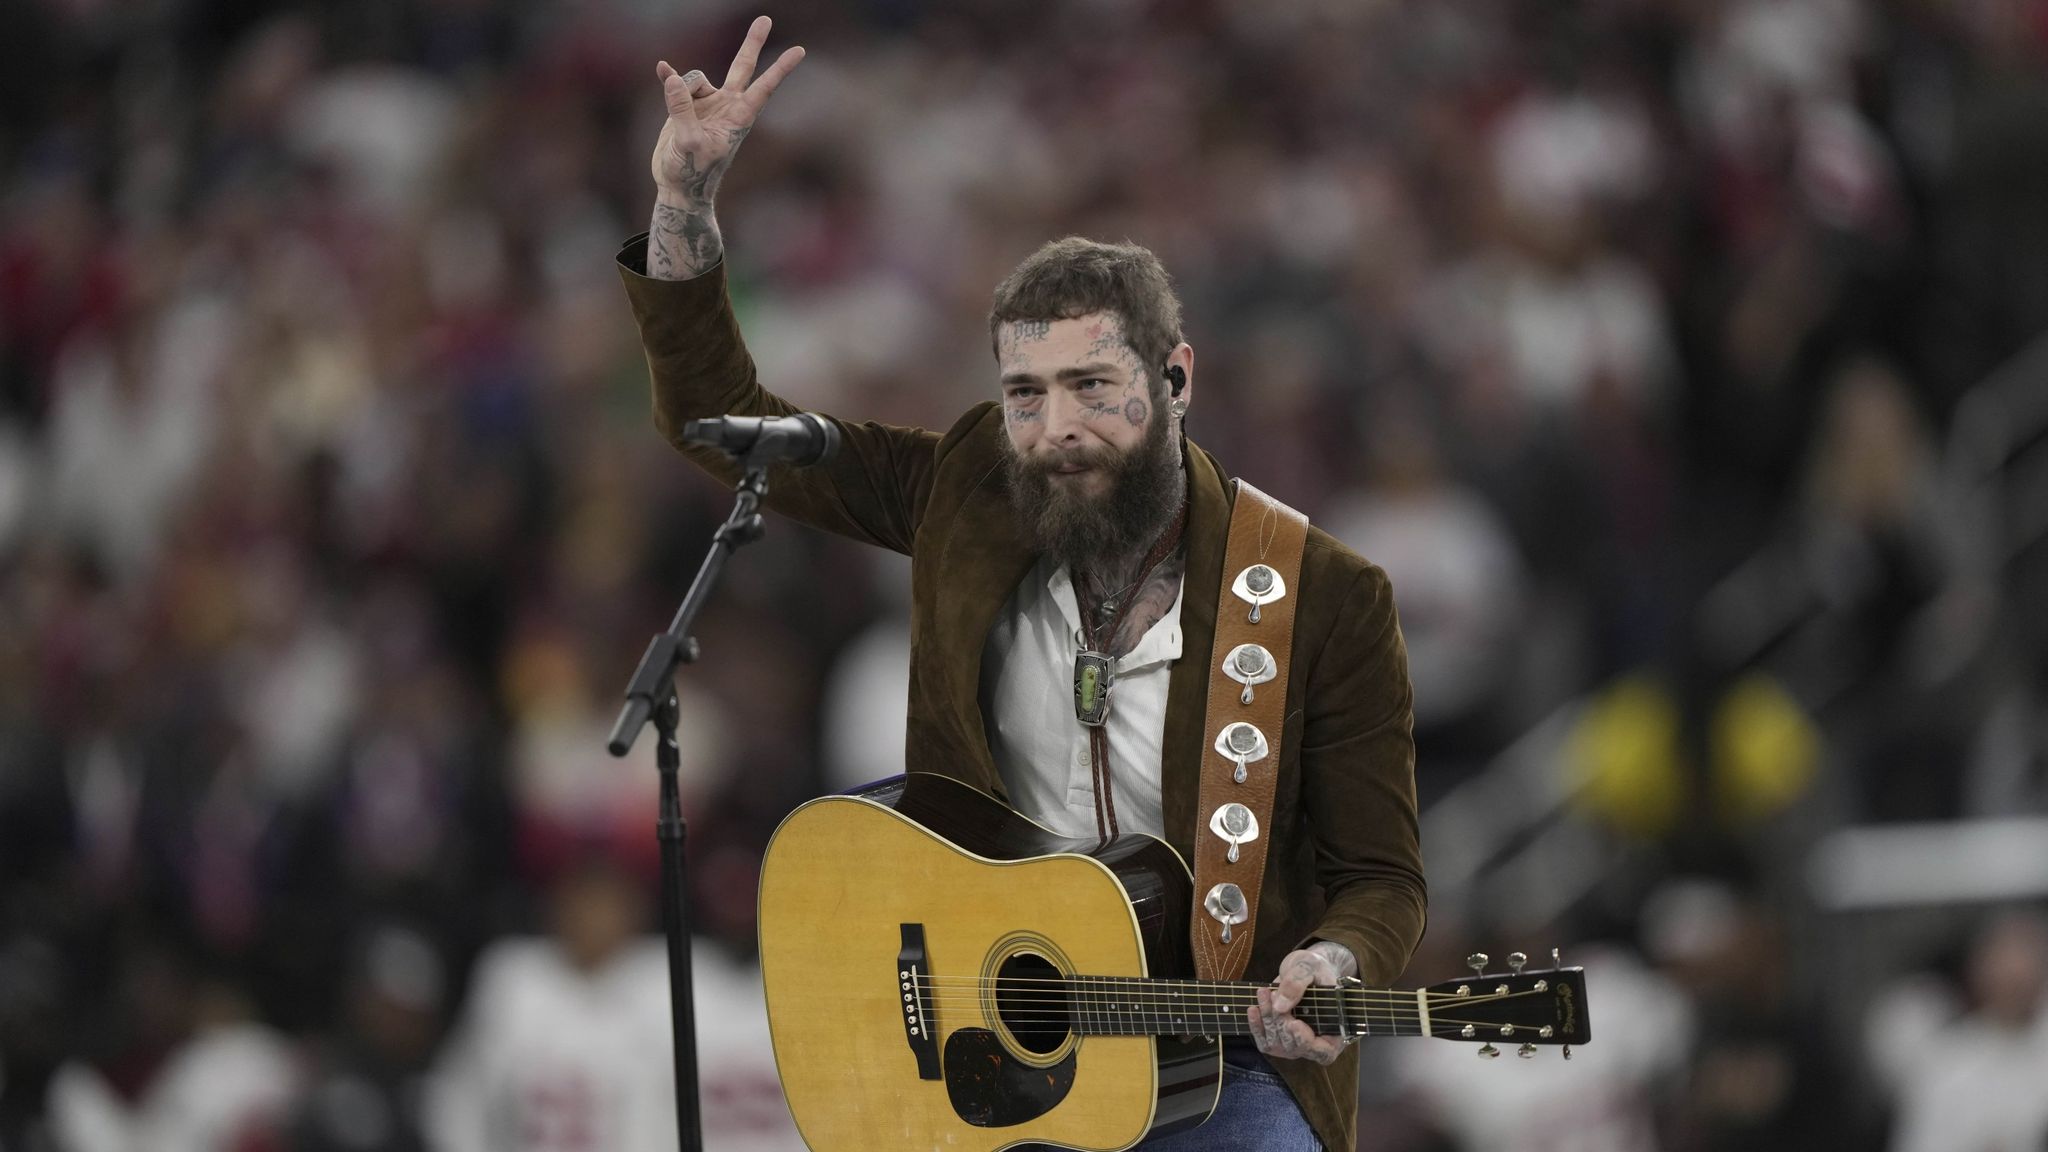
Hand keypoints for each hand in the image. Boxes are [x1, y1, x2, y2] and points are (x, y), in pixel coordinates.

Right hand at [650, 15, 804, 202]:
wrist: (679, 187)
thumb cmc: (692, 173)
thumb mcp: (687, 143)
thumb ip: (681, 110)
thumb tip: (673, 77)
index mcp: (738, 117)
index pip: (763, 88)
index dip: (780, 69)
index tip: (800, 50)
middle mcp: (726, 106)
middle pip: (742, 67)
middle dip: (752, 43)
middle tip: (765, 19)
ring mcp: (706, 104)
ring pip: (694, 79)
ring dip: (681, 91)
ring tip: (678, 126)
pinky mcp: (686, 106)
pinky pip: (677, 84)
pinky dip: (669, 78)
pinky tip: (662, 69)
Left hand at [1248, 945, 1350, 1065]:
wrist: (1305, 969)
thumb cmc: (1314, 968)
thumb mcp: (1310, 967)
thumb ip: (1297, 982)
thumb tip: (1280, 1006)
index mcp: (1335, 1031)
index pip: (1323, 1052)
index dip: (1307, 1041)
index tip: (1294, 1023)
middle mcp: (1316, 1043)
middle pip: (1295, 1047)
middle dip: (1280, 1021)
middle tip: (1273, 993)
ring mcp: (1296, 1044)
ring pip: (1278, 1045)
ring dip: (1267, 1019)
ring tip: (1263, 992)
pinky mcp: (1280, 1038)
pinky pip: (1265, 1042)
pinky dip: (1257, 1027)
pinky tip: (1253, 1009)